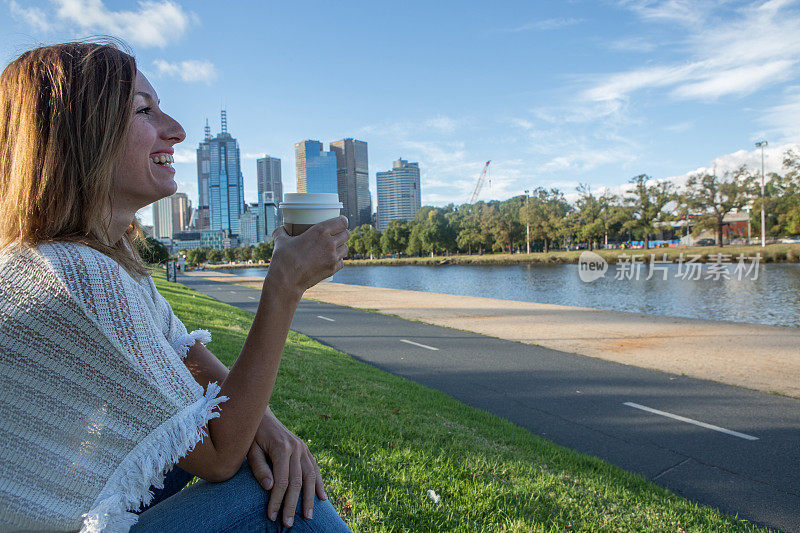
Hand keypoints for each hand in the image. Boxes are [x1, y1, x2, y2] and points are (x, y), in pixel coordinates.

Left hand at [247, 408, 326, 526]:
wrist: (261, 416)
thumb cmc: (252, 436)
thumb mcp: (250, 451)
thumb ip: (260, 468)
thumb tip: (270, 487)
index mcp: (282, 448)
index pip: (282, 481)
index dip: (277, 500)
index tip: (271, 516)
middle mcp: (296, 448)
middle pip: (298, 482)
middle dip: (293, 504)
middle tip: (289, 524)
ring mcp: (303, 448)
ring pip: (310, 476)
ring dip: (310, 498)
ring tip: (309, 517)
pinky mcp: (305, 449)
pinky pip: (315, 468)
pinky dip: (319, 484)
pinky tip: (322, 498)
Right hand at [264, 216, 348, 297]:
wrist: (287, 281)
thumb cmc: (283, 259)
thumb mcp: (280, 241)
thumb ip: (281, 232)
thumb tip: (280, 229)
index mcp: (320, 231)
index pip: (342, 222)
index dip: (343, 220)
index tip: (341, 221)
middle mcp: (329, 243)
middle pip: (346, 234)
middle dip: (343, 233)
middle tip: (337, 234)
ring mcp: (333, 257)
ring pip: (346, 248)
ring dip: (341, 246)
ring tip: (335, 246)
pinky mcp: (332, 269)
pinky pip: (341, 261)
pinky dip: (338, 260)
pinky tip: (332, 259)